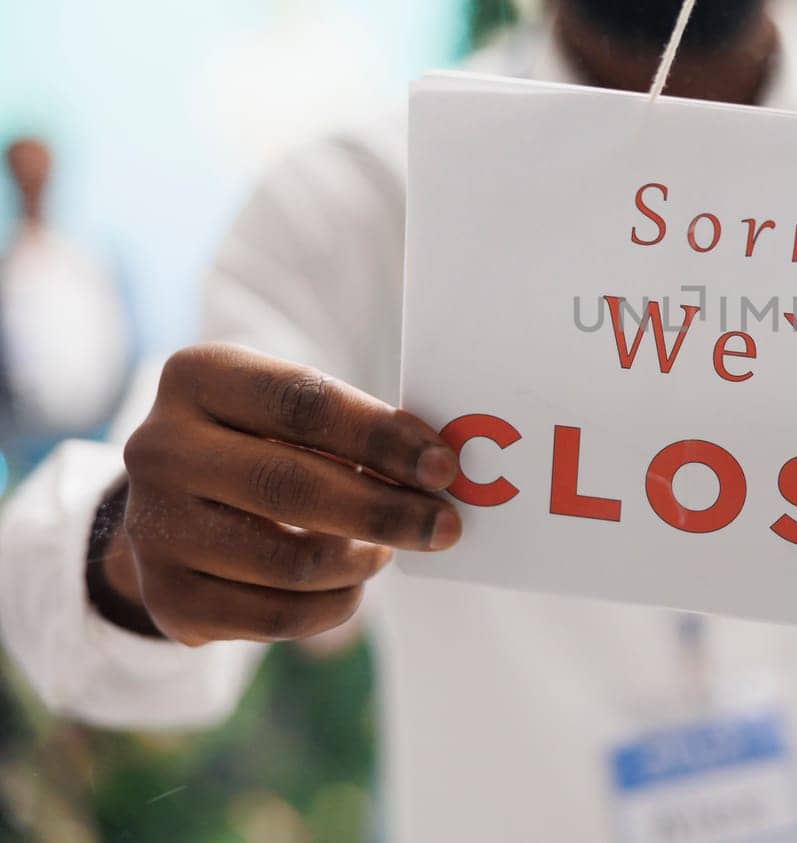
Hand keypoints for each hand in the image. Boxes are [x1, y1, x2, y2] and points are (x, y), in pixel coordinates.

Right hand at [107, 343, 461, 645]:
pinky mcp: (167, 596)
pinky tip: (350, 584)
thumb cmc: (263, 444)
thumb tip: (440, 471)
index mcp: (198, 377)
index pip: (304, 403)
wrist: (172, 509)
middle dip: (386, 510)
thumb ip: (355, 430)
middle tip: (446, 526)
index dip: (381, 437)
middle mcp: (160, 447)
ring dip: (361, 561)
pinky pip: (276, 616)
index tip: (443, 467)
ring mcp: (153, 526)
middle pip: (292, 485)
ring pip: (290, 561)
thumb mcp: (291, 414)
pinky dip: (334, 604)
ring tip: (382, 551)